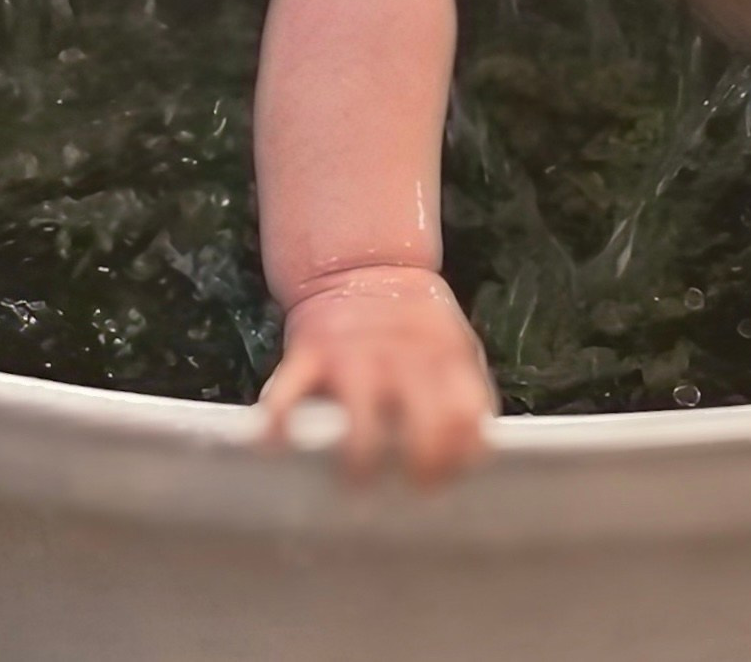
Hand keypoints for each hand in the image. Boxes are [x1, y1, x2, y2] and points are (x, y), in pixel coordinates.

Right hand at [259, 269, 496, 482]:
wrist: (362, 263)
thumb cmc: (411, 330)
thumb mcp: (451, 346)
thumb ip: (464, 393)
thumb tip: (470, 458)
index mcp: (446, 358)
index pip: (467, 418)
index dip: (460, 456)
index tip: (447, 478)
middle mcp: (404, 357)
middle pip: (428, 426)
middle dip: (422, 466)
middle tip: (411, 488)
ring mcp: (355, 354)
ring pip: (362, 423)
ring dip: (360, 458)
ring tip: (357, 479)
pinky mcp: (309, 350)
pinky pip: (290, 394)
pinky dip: (281, 424)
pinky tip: (280, 443)